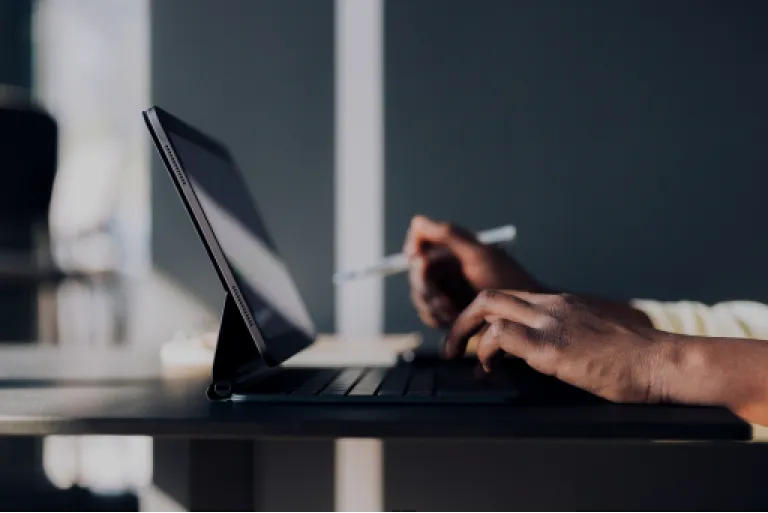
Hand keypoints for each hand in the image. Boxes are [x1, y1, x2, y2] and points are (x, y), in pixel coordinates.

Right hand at [403, 215, 540, 327]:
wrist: (524, 316)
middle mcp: (447, 269)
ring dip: (431, 304)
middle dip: (424, 285)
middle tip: (439, 294)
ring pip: (420, 296)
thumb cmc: (508, 281)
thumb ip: (449, 235)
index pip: (419, 242)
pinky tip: (453, 319)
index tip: (418, 257)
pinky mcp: (448, 314)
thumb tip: (417, 221)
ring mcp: (446, 292)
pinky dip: (436, 317)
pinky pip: (428, 315)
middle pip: (416, 272)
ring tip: (451, 310)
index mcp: (453, 249)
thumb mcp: (479, 255)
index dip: (413, 248)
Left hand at [444, 290, 668, 402]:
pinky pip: (501, 336)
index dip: (486, 317)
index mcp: (562, 303)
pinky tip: (489, 371)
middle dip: (462, 320)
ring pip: (488, 308)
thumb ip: (568, 337)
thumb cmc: (637, 358)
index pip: (511, 298)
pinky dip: (485, 352)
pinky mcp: (550, 346)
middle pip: (490, 297)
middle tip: (452, 347)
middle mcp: (552, 305)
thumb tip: (550, 355)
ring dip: (465, 335)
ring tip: (460, 359)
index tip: (476, 339)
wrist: (662, 361)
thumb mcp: (595, 338)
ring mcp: (550, 322)